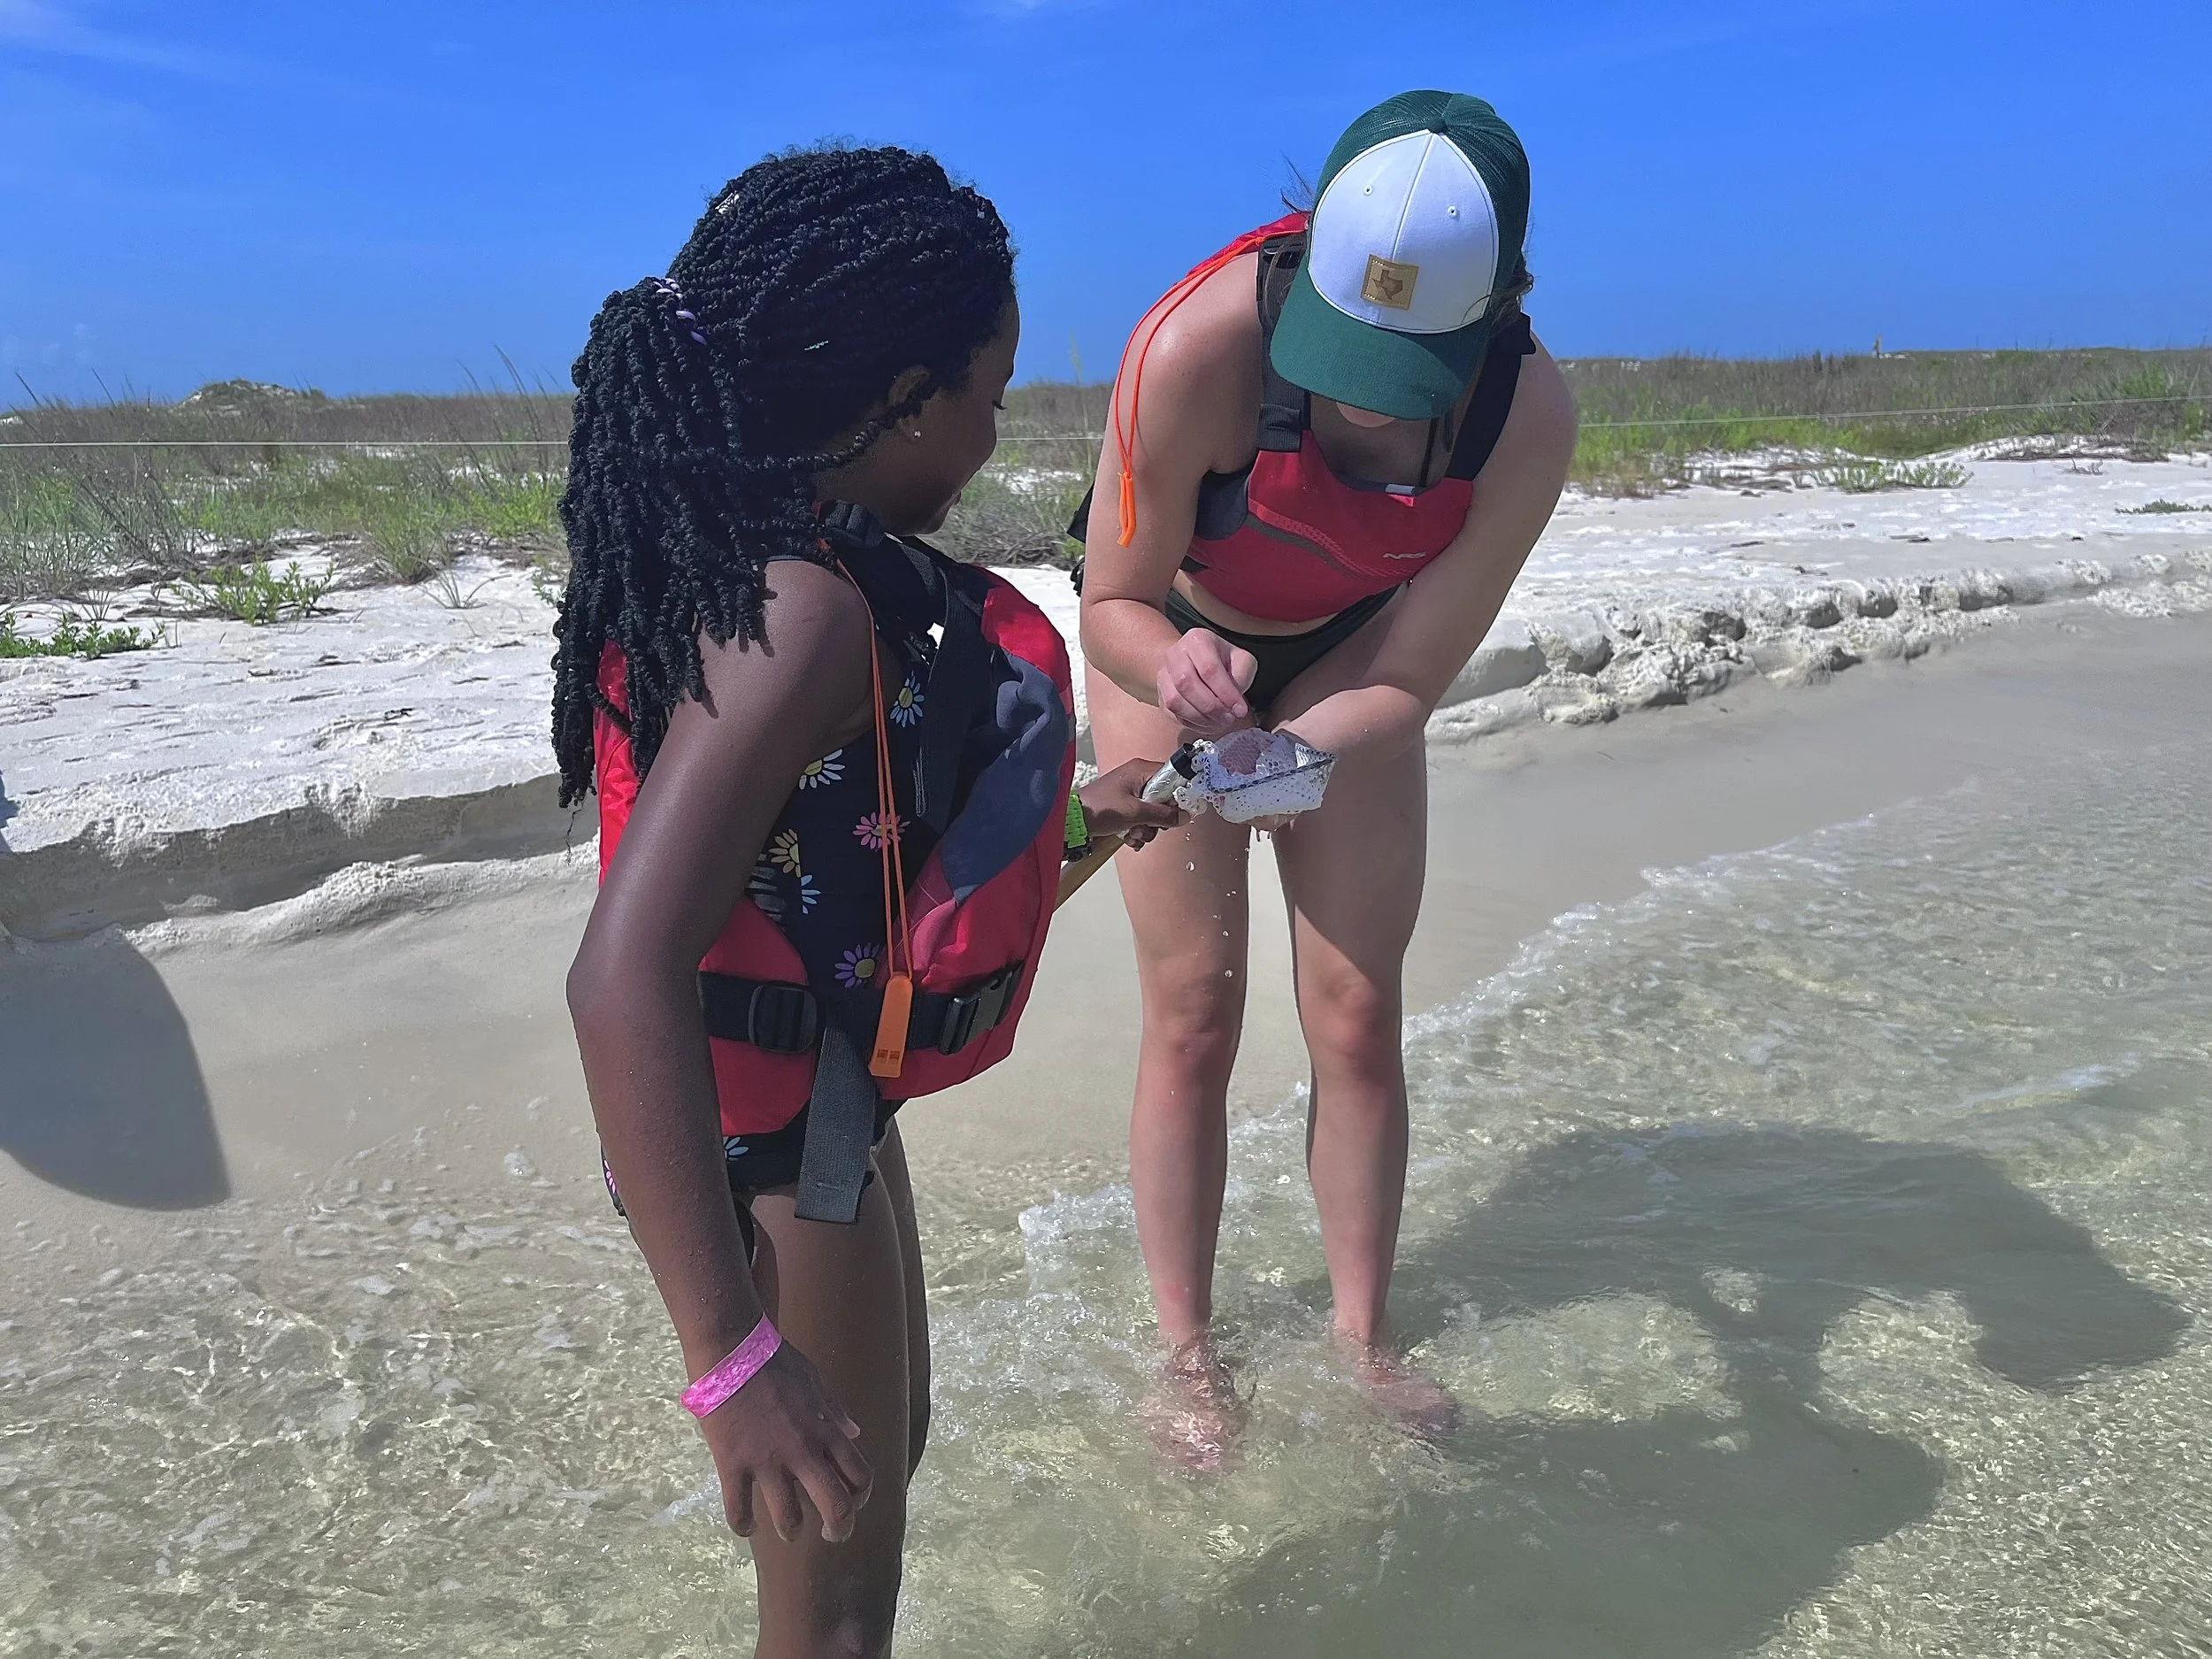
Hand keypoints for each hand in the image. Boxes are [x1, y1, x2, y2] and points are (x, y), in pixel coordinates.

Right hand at [697, 1340, 872, 1543]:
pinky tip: (745, 1526)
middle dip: (839, 1529)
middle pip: (836, 1506)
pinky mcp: (733, 1464)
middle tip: (832, 1536)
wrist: (732, 1351)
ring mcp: (767, 1460)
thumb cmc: (776, 1363)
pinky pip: (738, 1510)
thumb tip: (854, 1434)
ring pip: (788, 1518)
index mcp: (826, 1430)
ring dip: (791, 1530)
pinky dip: (743, 1525)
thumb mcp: (816, 1381)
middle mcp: (803, 1450)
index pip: (860, 1476)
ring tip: (789, 1530)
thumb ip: (836, 1412)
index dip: (861, 1497)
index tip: (852, 1501)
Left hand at [1078, 757, 1185, 849]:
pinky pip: (1141, 820)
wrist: (1073, 821)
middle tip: (1148, 824)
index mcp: (1140, 770)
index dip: (1176, 796)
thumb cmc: (1099, 808)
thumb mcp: (1135, 812)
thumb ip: (1163, 814)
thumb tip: (1184, 816)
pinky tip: (1128, 837)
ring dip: (1146, 828)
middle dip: (1158, 819)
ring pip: (1153, 814)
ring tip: (1133, 832)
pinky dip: (1137, 831)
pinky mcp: (1125, 808)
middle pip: (1164, 799)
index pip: (1172, 777)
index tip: (1175, 811)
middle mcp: (1137, 779)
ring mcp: (1131, 795)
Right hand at [1155, 628, 1256, 737]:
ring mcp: (1163, 674)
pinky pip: (1171, 712)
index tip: (1239, 709)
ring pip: (1174, 701)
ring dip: (1199, 718)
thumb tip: (1234, 702)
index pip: (1209, 668)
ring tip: (1219, 723)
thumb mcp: (1241, 660)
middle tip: (1229, 718)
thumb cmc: (1222, 660)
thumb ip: (1242, 676)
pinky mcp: (1160, 693)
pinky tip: (1207, 723)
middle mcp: (1175, 654)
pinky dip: (1191, 723)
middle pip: (1187, 684)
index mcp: (1198, 640)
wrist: (1195, 661)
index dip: (1226, 693)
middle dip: (1211, 707)